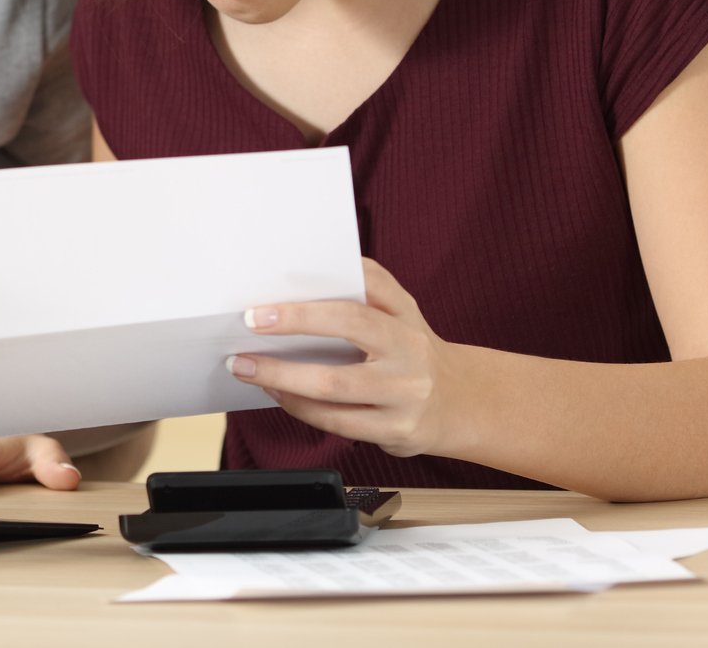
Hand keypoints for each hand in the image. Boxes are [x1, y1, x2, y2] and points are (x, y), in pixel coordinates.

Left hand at [226, 257, 461, 458]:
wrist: (459, 403)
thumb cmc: (410, 350)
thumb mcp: (400, 312)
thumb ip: (365, 288)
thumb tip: (302, 277)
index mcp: (406, 315)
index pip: (360, 295)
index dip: (310, 301)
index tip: (264, 305)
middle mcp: (410, 352)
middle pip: (348, 332)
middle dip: (291, 326)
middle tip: (247, 327)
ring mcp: (405, 395)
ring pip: (334, 387)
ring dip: (282, 377)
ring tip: (247, 368)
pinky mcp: (397, 430)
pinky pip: (338, 422)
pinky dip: (300, 407)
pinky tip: (278, 393)